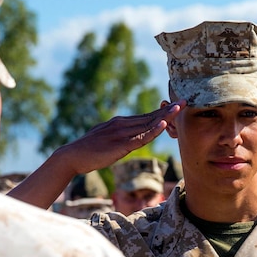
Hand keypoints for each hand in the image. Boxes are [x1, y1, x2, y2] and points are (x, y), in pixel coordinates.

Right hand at [55, 101, 183, 176]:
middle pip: (150, 116)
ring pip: (148, 123)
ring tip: (179, 108)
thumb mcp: (106, 139)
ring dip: (165, 116)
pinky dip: (153, 131)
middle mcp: (122, 124)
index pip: (145, 116)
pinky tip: (163, 125)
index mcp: (120, 123)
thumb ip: (120, 137)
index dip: (162, 111)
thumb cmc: (88, 151)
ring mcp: (121, 133)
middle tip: (184, 101)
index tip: (175, 105)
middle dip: (168, 109)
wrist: (72, 156)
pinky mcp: (120, 145)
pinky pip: (141, 137)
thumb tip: (130, 138)